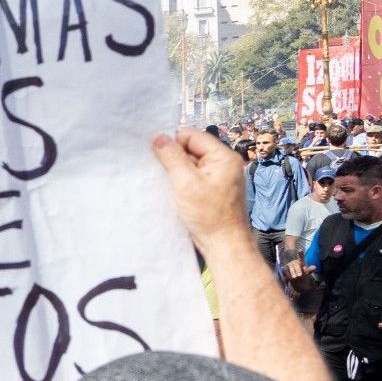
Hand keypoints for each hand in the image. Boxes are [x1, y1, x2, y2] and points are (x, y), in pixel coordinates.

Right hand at [150, 129, 250, 251]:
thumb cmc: (208, 214)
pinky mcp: (215, 190)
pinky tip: (174, 191)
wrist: (224, 244)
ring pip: (192, 164)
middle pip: (192, 149)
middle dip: (174, 158)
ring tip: (168, 185)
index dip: (173, 143)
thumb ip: (172, 157)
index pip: (193, 136)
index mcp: (223, 156)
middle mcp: (225, 163)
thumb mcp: (186, 182)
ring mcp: (221, 177)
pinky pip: (195, 177)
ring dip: (177, 172)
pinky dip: (183, 182)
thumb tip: (158, 137)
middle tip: (161, 172)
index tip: (156, 155)